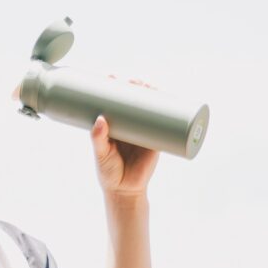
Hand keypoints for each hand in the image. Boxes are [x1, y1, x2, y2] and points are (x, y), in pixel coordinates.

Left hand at [90, 75, 160, 198]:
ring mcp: (144, 132)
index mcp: (114, 125)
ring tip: (148, 86)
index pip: (114, 102)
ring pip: (149, 109)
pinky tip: (170, 99)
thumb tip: (100, 119)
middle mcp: (129, 125)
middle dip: (134, 87)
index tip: (110, 77)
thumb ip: (98, 138)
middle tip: (132, 81)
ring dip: (151, 94)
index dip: (114, 88)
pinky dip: (168, 112)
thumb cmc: (109, 172)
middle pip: (133, 100)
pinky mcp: (157, 141)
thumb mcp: (101, 154)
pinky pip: (164, 124)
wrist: (125, 191)